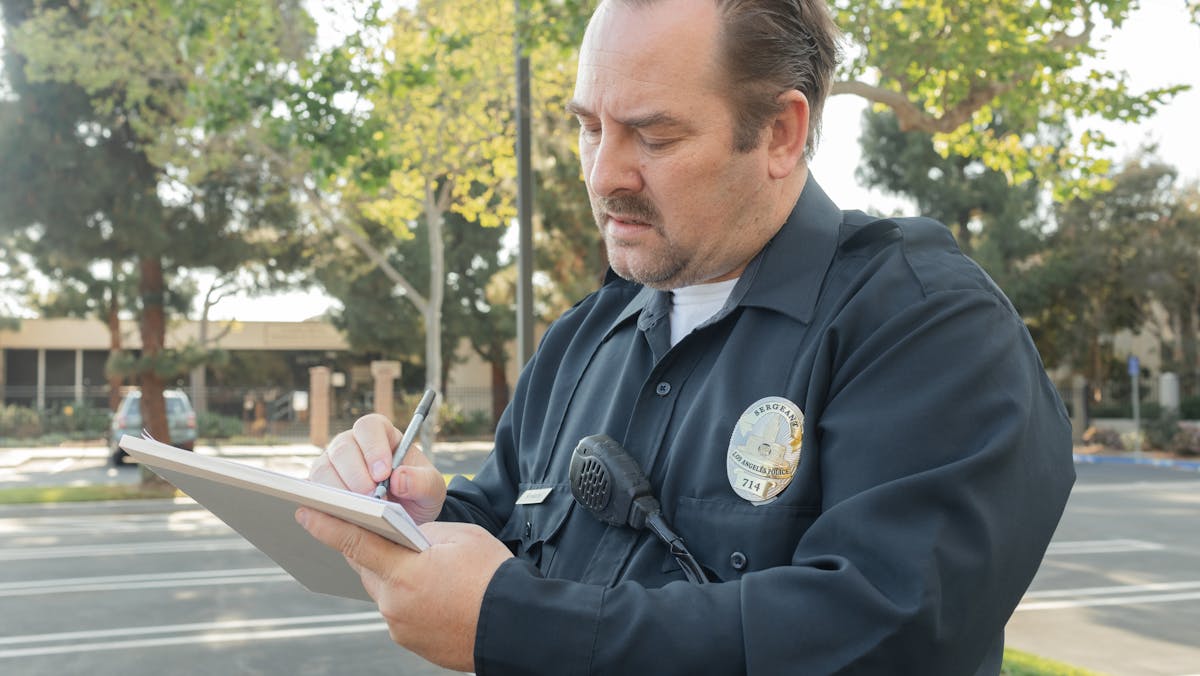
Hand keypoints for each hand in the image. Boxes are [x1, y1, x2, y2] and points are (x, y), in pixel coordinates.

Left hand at [296, 508, 512, 671]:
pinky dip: (408, 597)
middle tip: (378, 531)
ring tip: (421, 566)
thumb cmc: (494, 577)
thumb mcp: (461, 538)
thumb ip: (423, 533)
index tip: (305, 511)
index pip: (355, 542)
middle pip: (367, 567)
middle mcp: (394, 604)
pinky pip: (399, 611)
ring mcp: (400, 627)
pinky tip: (432, 591)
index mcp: (405, 572)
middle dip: (370, 548)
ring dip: (393, 574)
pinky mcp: (410, 643)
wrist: (517, 627)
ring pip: (383, 590)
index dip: (327, 525)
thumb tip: (406, 535)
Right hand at [309, 413, 446, 523]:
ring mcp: (333, 465)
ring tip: (358, 510)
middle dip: (356, 474)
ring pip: (323, 469)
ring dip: (339, 490)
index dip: (373, 448)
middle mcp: (353, 445)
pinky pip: (314, 492)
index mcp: (381, 434)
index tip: (383, 473)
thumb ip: (423, 481)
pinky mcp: (321, 488)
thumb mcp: (432, 489)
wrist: (406, 516)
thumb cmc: (417, 493)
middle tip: (371, 497)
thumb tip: (399, 478)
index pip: (369, 428)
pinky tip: (341, 516)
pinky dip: (324, 504)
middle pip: (343, 448)